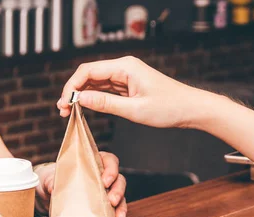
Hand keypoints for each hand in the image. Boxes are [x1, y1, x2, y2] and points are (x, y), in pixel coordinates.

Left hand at [34, 152, 127, 216]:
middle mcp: (102, 177)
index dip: (111, 170)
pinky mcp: (102, 208)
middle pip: (119, 180)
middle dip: (118, 191)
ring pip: (120, 197)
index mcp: (93, 163)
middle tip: (112, 201)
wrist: (47, 194)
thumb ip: (53, 181)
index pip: (109, 161)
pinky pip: (114, 212)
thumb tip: (54, 189)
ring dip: (121, 207)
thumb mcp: (50, 178)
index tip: (105, 181)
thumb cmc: (52, 180)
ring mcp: (104, 193)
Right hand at [56, 56, 206, 129]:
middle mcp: (123, 68)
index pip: (88, 71)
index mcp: (125, 67)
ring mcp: (124, 76)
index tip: (64, 104)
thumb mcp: (135, 110)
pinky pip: (104, 90)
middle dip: (73, 92)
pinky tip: (83, 109)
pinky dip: (92, 99)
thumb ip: (105, 104)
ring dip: (80, 96)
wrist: (191, 109)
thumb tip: (80, 99)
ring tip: (68, 113)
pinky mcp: (127, 86)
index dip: (71, 87)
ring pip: (94, 83)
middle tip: (63, 111)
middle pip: (88, 75)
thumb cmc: (169, 108)